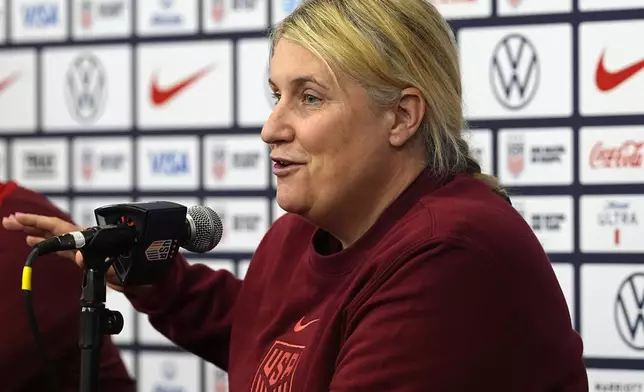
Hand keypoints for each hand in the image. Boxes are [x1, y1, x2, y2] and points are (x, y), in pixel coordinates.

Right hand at [2, 212, 124, 291]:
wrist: (138, 281)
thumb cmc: (129, 272)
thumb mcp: (114, 269)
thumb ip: (96, 263)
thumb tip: (77, 257)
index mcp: (88, 239)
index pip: (59, 227)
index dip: (38, 222)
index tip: (20, 219)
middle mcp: (83, 240)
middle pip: (52, 228)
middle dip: (30, 223)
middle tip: (8, 220)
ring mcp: (81, 247)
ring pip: (53, 236)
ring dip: (33, 231)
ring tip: (13, 226)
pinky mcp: (80, 257)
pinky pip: (58, 247)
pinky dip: (43, 243)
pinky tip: (31, 241)